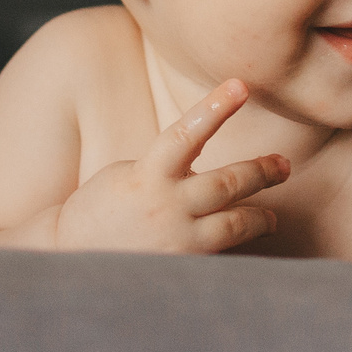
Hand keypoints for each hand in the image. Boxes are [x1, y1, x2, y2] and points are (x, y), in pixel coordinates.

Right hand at [50, 79, 290, 255]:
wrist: (69, 257)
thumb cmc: (101, 209)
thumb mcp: (127, 174)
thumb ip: (166, 167)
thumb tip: (204, 166)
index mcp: (147, 175)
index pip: (186, 133)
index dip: (215, 107)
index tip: (241, 85)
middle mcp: (166, 205)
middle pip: (228, 182)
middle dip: (261, 172)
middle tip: (283, 166)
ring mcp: (176, 239)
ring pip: (235, 222)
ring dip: (259, 215)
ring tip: (271, 216)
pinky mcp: (181, 266)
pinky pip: (221, 253)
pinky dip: (237, 246)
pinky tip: (246, 246)